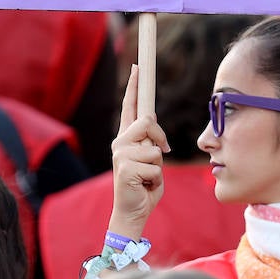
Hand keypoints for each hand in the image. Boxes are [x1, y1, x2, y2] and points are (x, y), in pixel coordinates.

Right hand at [107, 64, 170, 238]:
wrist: (132, 212)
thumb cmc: (145, 186)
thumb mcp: (151, 160)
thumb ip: (151, 143)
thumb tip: (154, 129)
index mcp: (126, 138)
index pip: (131, 107)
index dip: (134, 86)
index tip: (138, 66)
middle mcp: (119, 143)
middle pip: (148, 122)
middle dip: (160, 139)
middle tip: (159, 156)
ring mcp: (120, 155)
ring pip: (155, 148)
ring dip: (159, 166)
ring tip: (148, 177)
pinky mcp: (125, 169)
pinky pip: (155, 166)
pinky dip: (156, 179)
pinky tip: (144, 186)